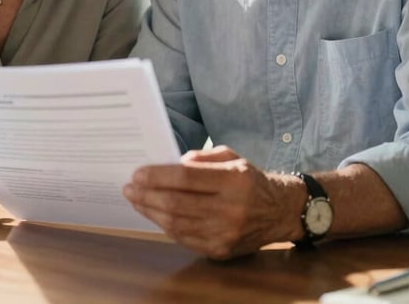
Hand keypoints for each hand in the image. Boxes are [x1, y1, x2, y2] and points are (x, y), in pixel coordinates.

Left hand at [123, 145, 295, 259]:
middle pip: (177, 204)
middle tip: (129, 188)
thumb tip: (171, 164)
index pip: (186, 179)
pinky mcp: (221, 250)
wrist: (279, 212)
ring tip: (136, 200)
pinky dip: (165, 226)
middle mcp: (231, 209)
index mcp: (234, 180)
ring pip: (177, 225)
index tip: (138, 173)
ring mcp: (225, 233)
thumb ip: (201, 157)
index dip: (158, 177)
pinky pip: (184, 239)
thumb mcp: (231, 156)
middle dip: (147, 195)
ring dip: (150, 212)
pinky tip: (154, 214)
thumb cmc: (250, 179)